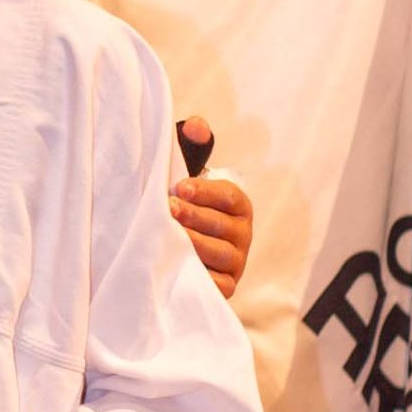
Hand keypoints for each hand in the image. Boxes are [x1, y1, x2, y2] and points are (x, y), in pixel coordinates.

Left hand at [170, 117, 251, 295]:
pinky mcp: (226, 286)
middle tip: (169, 208)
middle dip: (195, 216)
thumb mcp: (187, 171)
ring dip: (194, 245)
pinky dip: (200, 278)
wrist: (173, 244)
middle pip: (222, 226)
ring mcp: (235, 262)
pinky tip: (175, 267)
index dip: (205, 191)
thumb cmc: (181, 201)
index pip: (228, 196)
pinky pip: (218, 285)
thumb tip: (197, 126)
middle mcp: (242, 234)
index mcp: (238, 204)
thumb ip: (192, 145)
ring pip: (219, 254)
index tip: (179, 187)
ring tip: (168, 235)